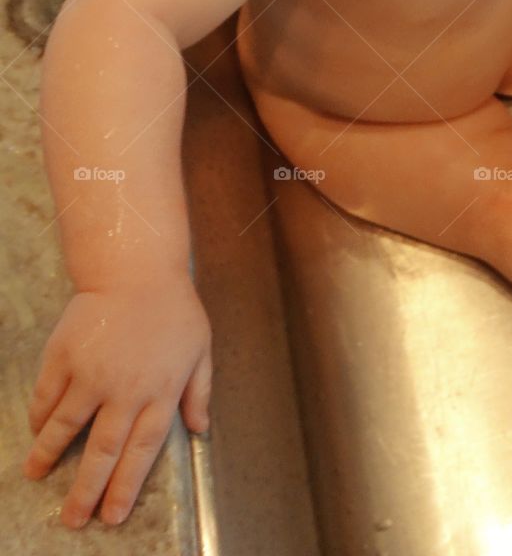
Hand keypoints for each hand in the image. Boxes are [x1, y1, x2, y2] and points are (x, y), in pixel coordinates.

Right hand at [23, 276, 211, 528]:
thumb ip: (199, 391)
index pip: (141, 452)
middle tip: (73, 519)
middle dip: (86, 490)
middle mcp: (123, 389)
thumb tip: (199, 429)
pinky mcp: (64, 356)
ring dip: (48, 456)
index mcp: (159, 391)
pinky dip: (40, 418)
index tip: (112, 516)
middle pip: (102, 451)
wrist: (136, 269)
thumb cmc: (174, 309)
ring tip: (35, 476)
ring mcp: (90, 373)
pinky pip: (47, 396)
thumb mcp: (200, 347)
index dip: (125, 487)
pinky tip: (37, 431)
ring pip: (65, 427)